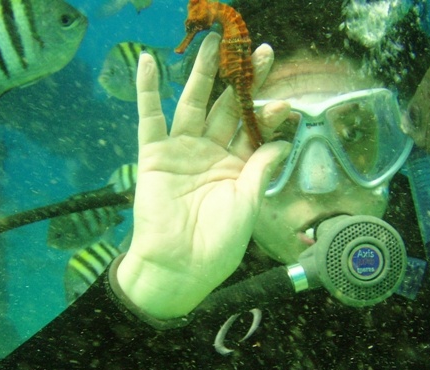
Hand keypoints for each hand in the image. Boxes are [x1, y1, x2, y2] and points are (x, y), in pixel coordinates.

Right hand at [116, 32, 291, 319]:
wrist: (180, 266)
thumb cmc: (218, 243)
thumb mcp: (248, 203)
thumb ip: (261, 168)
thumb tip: (283, 140)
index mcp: (236, 167)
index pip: (254, 129)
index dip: (267, 112)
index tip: (283, 100)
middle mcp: (210, 153)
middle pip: (228, 108)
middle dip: (244, 81)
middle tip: (260, 52)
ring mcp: (182, 150)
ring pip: (194, 103)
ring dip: (203, 74)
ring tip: (215, 43)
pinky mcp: (154, 154)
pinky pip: (149, 117)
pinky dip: (147, 90)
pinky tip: (146, 61)